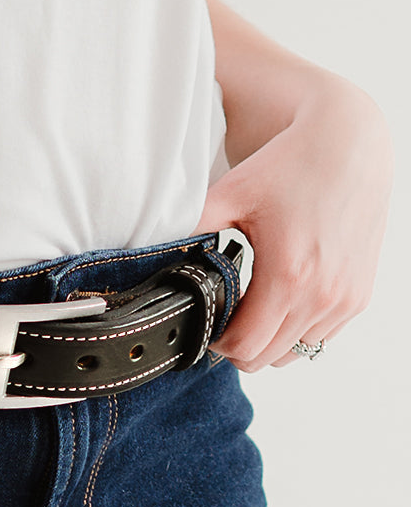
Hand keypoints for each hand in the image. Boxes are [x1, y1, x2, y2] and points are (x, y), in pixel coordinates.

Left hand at [198, 77, 392, 369]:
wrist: (347, 147)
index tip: (206, 326)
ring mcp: (344, 299)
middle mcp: (322, 295)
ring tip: (251, 310)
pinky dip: (296, 331)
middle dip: (238, 346)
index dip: (217, 343)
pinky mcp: (358, 297)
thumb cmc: (287, 168)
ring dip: (268, 342)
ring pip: (293, 354)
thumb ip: (189, 230)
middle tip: (223, 320)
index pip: (244, 347)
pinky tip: (280, 302)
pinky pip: (319, 338)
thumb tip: (148, 255)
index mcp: (288, 276)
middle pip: (265, 359)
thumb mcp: (229, 195)